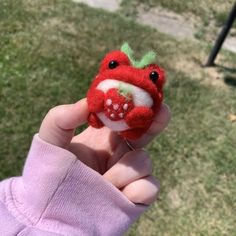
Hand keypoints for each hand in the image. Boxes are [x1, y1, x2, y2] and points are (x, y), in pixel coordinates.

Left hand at [39, 98, 170, 204]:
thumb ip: (62, 117)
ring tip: (102, 181)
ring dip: (123, 170)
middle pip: (147, 132)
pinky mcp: (136, 196)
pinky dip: (135, 188)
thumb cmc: (49, 173)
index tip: (140, 90)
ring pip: (144, 161)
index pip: (125, 116)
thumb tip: (88, 102)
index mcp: (105, 137)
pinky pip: (149, 187)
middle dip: (155, 120)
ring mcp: (130, 174)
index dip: (134, 104)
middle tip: (162, 111)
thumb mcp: (50, 140)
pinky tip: (115, 193)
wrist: (50, 209)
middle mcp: (121, 152)